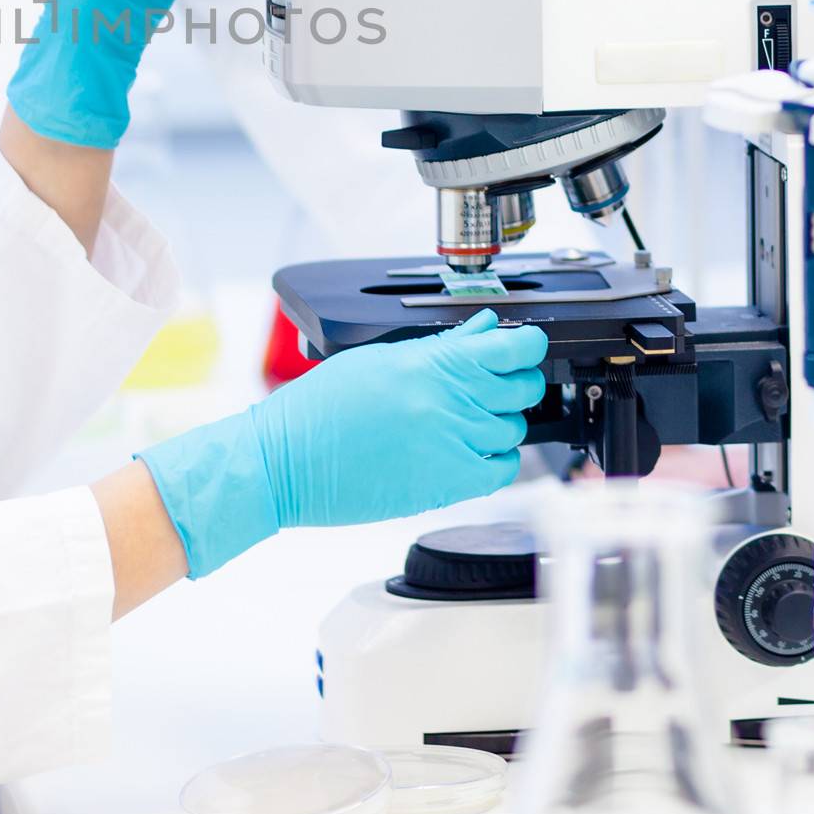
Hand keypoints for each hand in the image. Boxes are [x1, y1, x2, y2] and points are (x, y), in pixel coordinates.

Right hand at [137, 309, 548, 577]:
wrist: (286, 461)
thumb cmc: (319, 408)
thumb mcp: (378, 360)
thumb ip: (438, 346)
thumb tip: (482, 328)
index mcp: (427, 364)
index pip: (509, 348)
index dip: (527, 344)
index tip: (525, 344)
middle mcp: (445, 403)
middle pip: (520, 388)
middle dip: (515, 380)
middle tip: (492, 380)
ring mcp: (449, 446)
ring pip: (512, 429)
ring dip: (500, 420)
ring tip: (466, 417)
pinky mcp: (446, 485)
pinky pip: (500, 469)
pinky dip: (495, 458)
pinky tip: (471, 449)